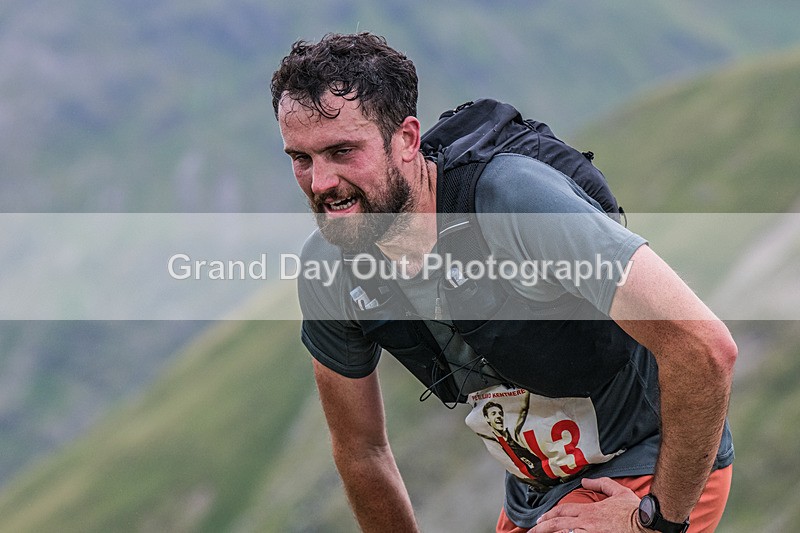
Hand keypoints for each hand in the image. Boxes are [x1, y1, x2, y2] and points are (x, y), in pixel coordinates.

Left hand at [529, 477, 646, 532]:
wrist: (647, 523)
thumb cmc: (634, 511)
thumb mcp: (618, 492)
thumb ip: (601, 484)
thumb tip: (585, 481)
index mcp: (590, 511)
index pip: (563, 511)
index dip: (550, 515)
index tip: (541, 519)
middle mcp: (587, 523)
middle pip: (558, 525)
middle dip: (543, 528)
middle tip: (532, 530)